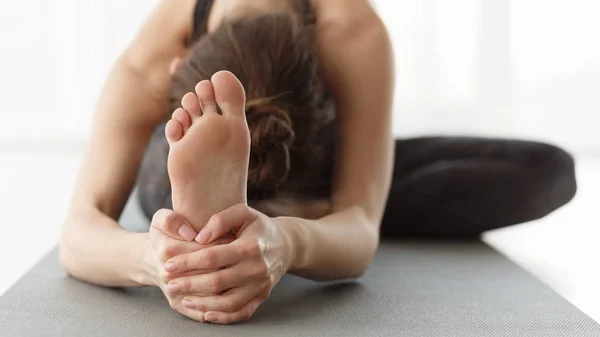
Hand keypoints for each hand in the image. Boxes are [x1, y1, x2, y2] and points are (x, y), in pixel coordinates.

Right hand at [144, 209, 233, 321]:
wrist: (151, 260)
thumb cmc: (163, 237)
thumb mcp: (162, 220)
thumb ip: (173, 220)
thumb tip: (190, 234)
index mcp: (167, 249)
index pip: (205, 249)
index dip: (224, 244)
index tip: (234, 239)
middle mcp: (168, 274)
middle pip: (210, 272)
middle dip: (228, 265)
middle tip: (241, 258)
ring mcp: (173, 292)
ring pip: (209, 294)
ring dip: (227, 286)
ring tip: (237, 273)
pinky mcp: (177, 305)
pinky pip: (202, 311)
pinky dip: (218, 306)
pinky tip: (229, 292)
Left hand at [164, 204, 295, 323]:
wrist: (287, 244)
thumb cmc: (259, 227)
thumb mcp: (243, 213)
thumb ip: (220, 220)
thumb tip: (199, 237)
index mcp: (250, 247)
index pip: (212, 257)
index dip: (187, 262)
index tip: (169, 264)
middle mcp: (257, 269)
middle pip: (217, 282)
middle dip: (189, 284)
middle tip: (169, 283)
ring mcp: (260, 285)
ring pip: (228, 303)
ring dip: (203, 304)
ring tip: (183, 300)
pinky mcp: (262, 297)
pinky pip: (241, 313)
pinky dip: (223, 317)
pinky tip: (205, 314)